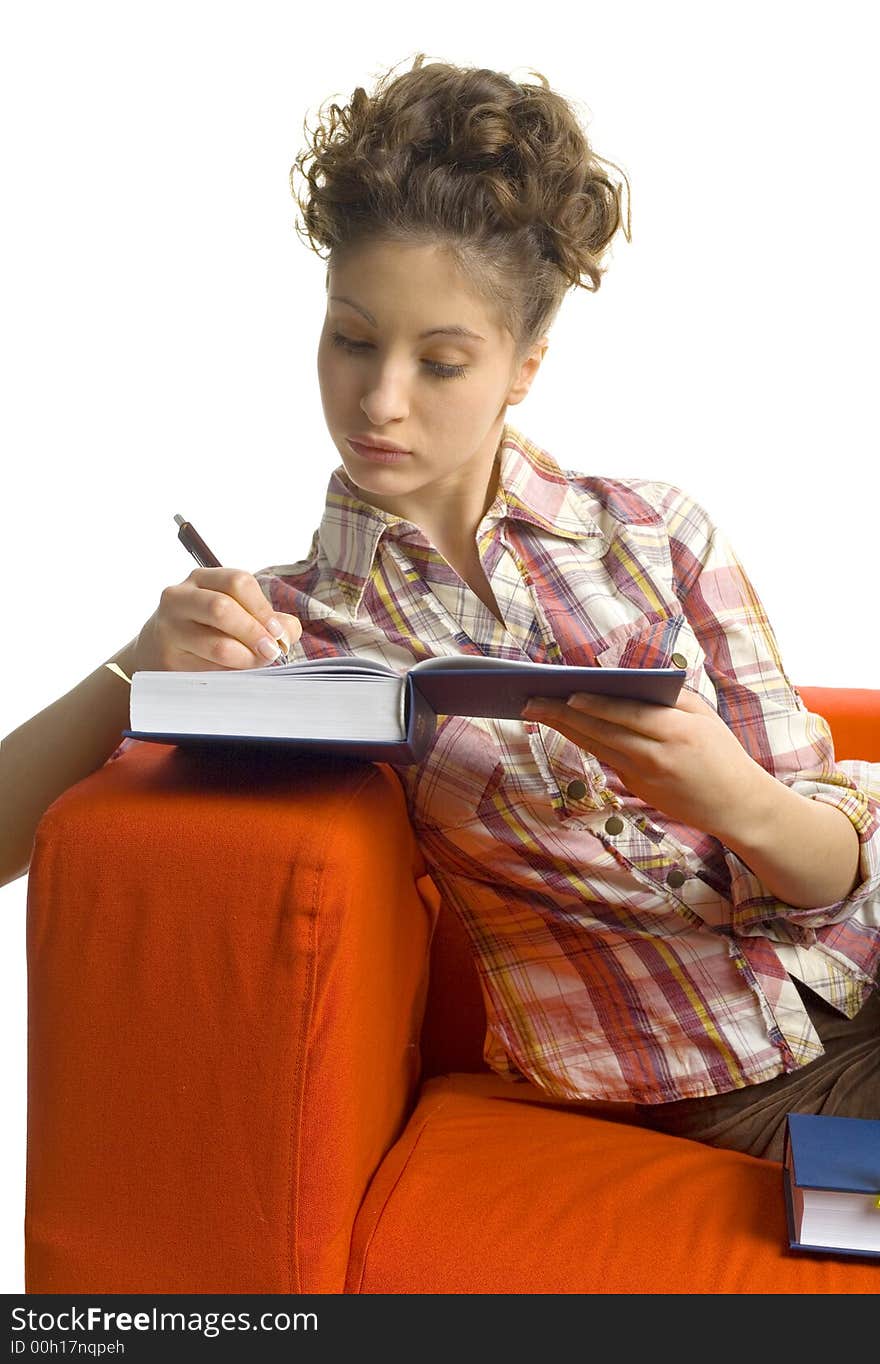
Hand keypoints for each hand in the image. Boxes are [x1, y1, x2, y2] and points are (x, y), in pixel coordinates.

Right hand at [132, 567, 302, 672]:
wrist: (155, 648)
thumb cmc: (205, 626)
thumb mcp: (232, 611)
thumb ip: (266, 618)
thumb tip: (289, 630)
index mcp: (200, 579)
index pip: (237, 582)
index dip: (263, 608)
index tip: (278, 631)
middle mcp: (179, 598)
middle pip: (222, 609)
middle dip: (254, 633)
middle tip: (272, 651)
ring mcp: (169, 629)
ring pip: (217, 645)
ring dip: (247, 658)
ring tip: (258, 663)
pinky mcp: (168, 660)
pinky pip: (209, 670)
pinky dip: (231, 674)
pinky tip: (236, 673)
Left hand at [521, 686, 765, 838]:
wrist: (738, 805)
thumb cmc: (721, 752)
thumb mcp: (703, 716)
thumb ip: (667, 698)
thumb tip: (625, 682)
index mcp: (675, 731)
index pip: (626, 715)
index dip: (594, 705)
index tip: (565, 693)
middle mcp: (655, 756)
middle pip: (600, 733)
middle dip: (561, 716)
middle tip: (529, 701)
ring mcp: (644, 778)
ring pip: (596, 748)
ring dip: (564, 729)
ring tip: (536, 711)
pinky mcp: (639, 791)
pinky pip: (608, 761)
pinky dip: (587, 742)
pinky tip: (565, 727)